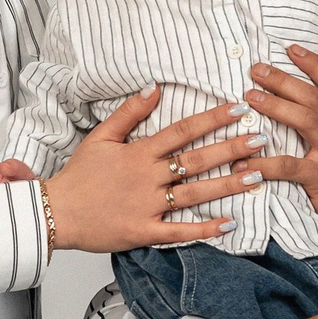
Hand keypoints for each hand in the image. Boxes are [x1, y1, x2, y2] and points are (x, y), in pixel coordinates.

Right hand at [45, 90, 266, 253]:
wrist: (56, 212)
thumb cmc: (79, 175)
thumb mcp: (101, 136)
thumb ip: (130, 112)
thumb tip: (154, 87)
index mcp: (140, 152)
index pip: (183, 130)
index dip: (213, 119)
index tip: (238, 109)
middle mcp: (148, 178)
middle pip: (197, 160)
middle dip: (232, 149)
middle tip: (261, 140)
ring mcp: (149, 206)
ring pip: (195, 193)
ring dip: (228, 185)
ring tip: (257, 176)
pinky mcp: (145, 231)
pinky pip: (180, 231)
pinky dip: (205, 228)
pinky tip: (229, 223)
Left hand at [248, 46, 317, 263]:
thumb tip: (302, 109)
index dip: (313, 63)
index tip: (290, 48)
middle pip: (314, 97)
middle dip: (284, 80)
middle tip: (257, 69)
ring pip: (305, 121)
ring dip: (275, 106)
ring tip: (249, 97)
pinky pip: (289, 166)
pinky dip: (263, 163)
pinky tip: (242, 161)